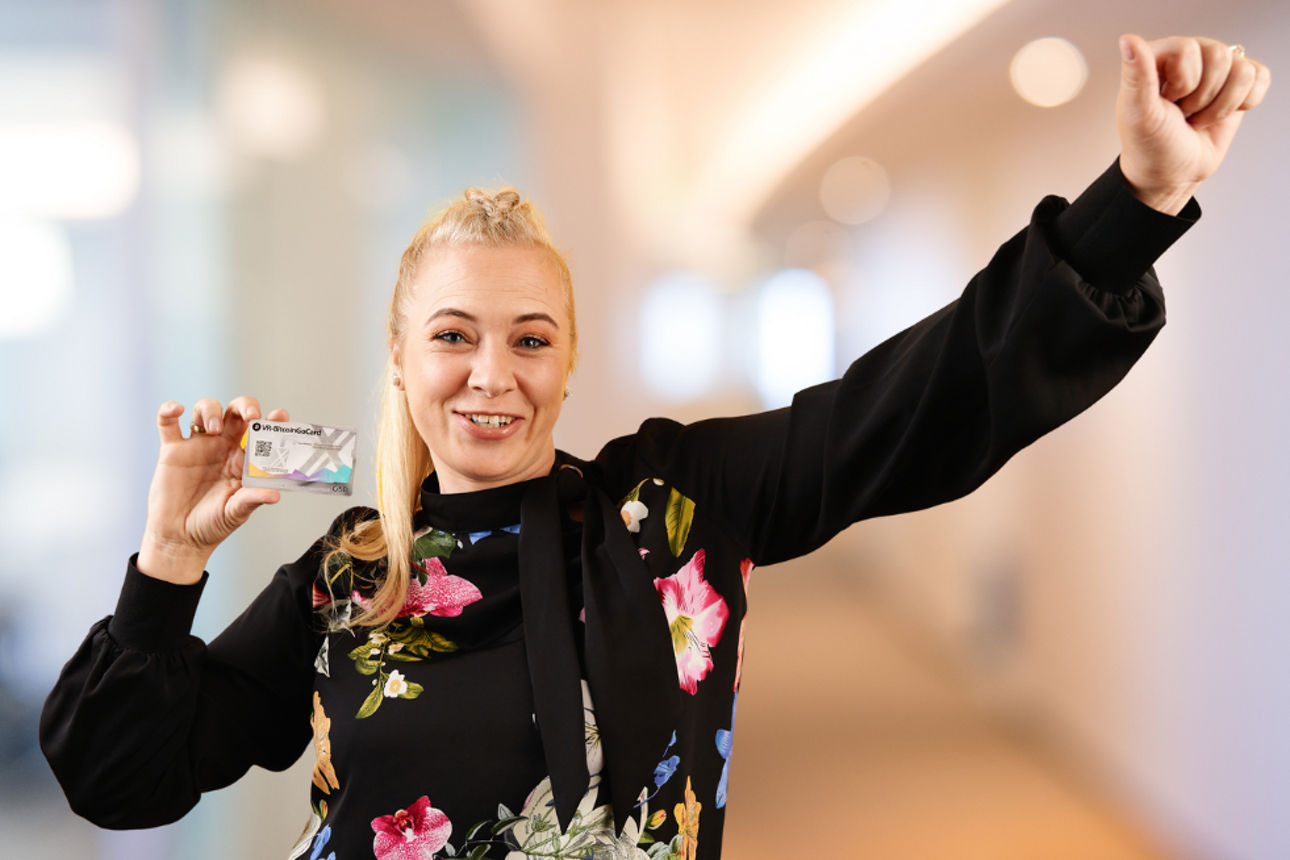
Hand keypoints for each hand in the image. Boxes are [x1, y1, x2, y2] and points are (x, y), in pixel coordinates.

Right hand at [137, 397, 289, 583]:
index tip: (279, 415)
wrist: (180, 537)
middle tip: (250, 415)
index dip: (271, 421)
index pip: (261, 433)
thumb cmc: (212, 524)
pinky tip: (177, 410)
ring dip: (211, 410)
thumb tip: (275, 495)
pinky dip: (169, 411)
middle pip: (235, 413)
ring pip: (205, 410)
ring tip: (214, 428)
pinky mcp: (172, 451)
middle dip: (245, 406)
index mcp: (243, 459)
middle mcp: (223, 447)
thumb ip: (252, 499)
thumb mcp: (236, 513)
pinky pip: (168, 424)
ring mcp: (197, 446)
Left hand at [1117, 34, 1270, 213]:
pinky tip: (1221, 114)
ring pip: (1242, 72)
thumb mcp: (1139, 113)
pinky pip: (1260, 78)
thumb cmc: (1151, 144)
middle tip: (1183, 114)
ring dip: (1221, 107)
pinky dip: (1244, 104)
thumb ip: (1136, 77)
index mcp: (1161, 54)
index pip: (1189, 50)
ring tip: (1198, 117)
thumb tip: (1129, 41)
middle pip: (1220, 58)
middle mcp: (1191, 54)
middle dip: (1202, 98)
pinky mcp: (1239, 82)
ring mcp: (1217, 68)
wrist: (1173, 172)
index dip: (1183, 84)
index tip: (1166, 103)